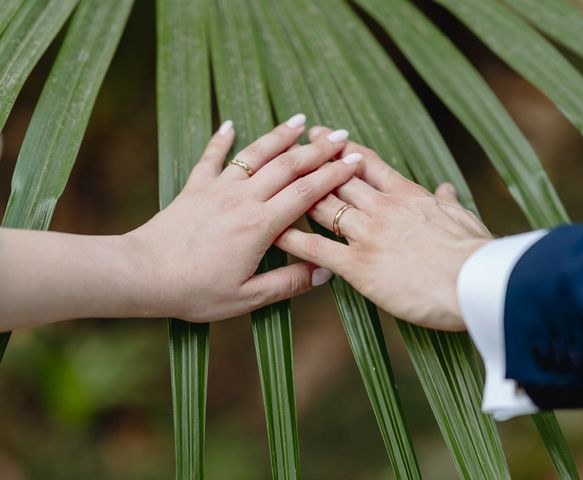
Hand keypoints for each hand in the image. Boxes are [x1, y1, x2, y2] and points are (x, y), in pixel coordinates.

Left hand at [125, 116, 361, 321]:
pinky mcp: (194, 188)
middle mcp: (243, 199)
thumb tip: (325, 272)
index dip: (333, 175)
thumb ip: (288, 283)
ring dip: (279, 136)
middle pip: (287, 166)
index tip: (354, 160)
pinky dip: (222, 139)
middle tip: (340, 135)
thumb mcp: (247, 297)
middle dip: (317, 150)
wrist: (142, 275)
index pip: (306, 193)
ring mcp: (218, 189)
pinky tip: (230, 124)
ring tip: (300, 120)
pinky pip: (211, 158)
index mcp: (260, 226)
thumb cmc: (194, 291)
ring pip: (255, 155)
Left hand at [275, 126, 491, 330]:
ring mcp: (367, 234)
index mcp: (407, 195)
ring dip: (297, 194)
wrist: (476, 282)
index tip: (326, 135)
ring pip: (323, 207)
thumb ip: (448, 202)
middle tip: (292, 147)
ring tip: (275, 182)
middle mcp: (382, 208)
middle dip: (312, 161)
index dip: (343, 148)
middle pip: (338, 179)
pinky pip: (316, 248)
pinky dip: (294, 240)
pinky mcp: (358, 265)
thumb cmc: (475, 253)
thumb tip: (445, 188)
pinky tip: (276, 233)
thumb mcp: (464, 219)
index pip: (368, 164)